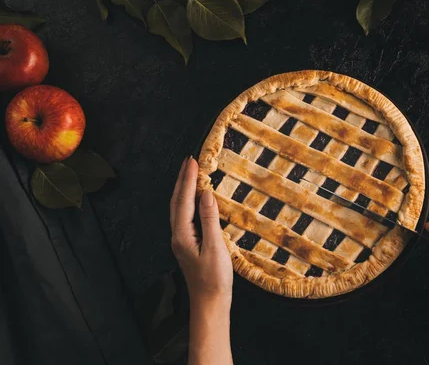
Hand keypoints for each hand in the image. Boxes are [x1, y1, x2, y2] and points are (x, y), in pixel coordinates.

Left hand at [170, 157, 232, 303]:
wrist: (209, 304)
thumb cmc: (215, 279)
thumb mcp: (216, 248)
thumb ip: (210, 220)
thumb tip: (206, 194)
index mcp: (182, 234)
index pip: (185, 200)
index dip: (189, 179)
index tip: (193, 161)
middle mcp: (178, 235)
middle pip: (177, 201)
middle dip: (182, 180)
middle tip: (189, 160)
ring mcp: (181, 240)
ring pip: (179, 208)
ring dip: (183, 189)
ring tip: (190, 173)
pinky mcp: (188, 244)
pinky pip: (184, 216)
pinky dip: (188, 201)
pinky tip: (195, 199)